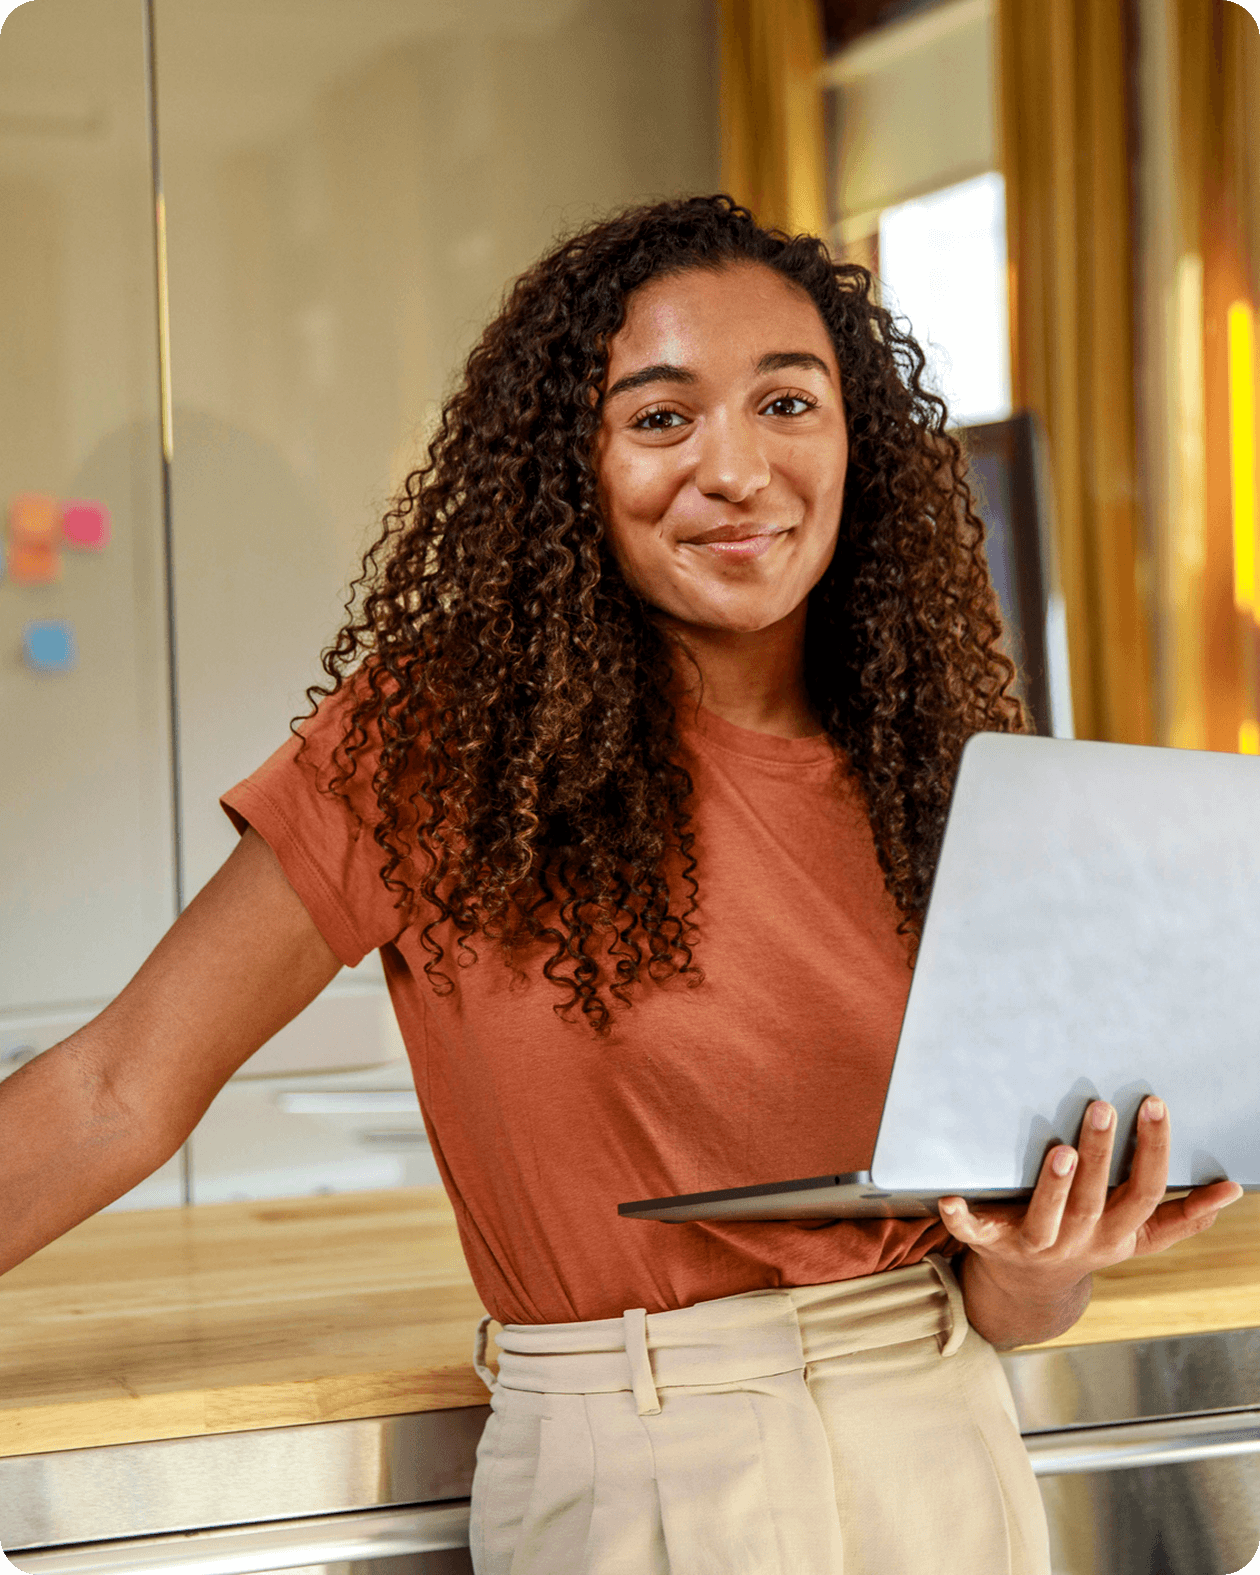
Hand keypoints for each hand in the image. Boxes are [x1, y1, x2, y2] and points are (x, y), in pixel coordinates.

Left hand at [939, 1096, 1243, 1346]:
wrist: (1030, 1288)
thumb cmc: (1088, 1241)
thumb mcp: (1137, 1234)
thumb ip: (1181, 1216)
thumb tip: (1233, 1190)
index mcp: (1118, 1231)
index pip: (1145, 1190)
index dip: (1153, 1150)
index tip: (1155, 1104)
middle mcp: (1080, 1238)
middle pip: (1097, 1197)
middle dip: (1102, 1153)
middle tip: (1103, 1107)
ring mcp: (1035, 1242)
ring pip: (1049, 1216)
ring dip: (1054, 1185)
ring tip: (1061, 1150)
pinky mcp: (990, 1242)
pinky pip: (973, 1231)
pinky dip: (960, 1217)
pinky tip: (948, 1198)